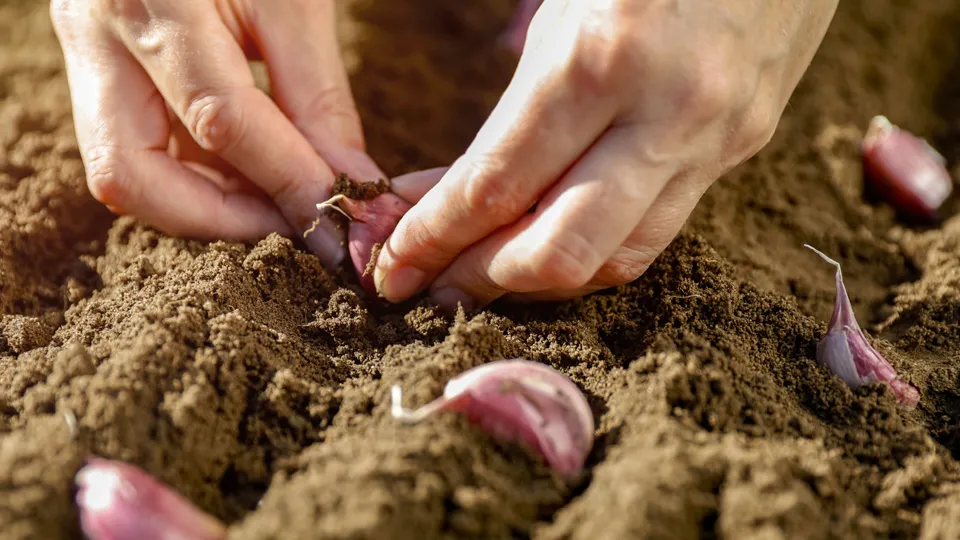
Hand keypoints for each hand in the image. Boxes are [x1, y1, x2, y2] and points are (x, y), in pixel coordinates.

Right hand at [50, 0, 383, 266]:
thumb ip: (318, 97)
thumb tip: (346, 183)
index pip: (217, 118)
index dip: (285, 180)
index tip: (337, 216)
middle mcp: (95, 33)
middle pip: (130, 173)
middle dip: (219, 218)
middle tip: (293, 222)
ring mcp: (85, 54)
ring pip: (125, 173)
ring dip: (209, 203)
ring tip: (280, 197)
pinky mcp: (97, 71)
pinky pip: (138, 148)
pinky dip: (199, 176)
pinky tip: (252, 173)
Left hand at [373, 0, 838, 310]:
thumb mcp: (561, 3)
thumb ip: (512, 107)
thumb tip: (450, 190)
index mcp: (600, 58)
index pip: (498, 187)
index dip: (434, 240)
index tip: (393, 268)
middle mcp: (666, 114)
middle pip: (561, 253)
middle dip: (483, 279)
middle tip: (434, 284)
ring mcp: (716, 137)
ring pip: (618, 258)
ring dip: (541, 280)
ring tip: (487, 272)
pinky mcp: (744, 143)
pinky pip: (659, 228)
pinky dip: (595, 250)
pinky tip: (555, 239)